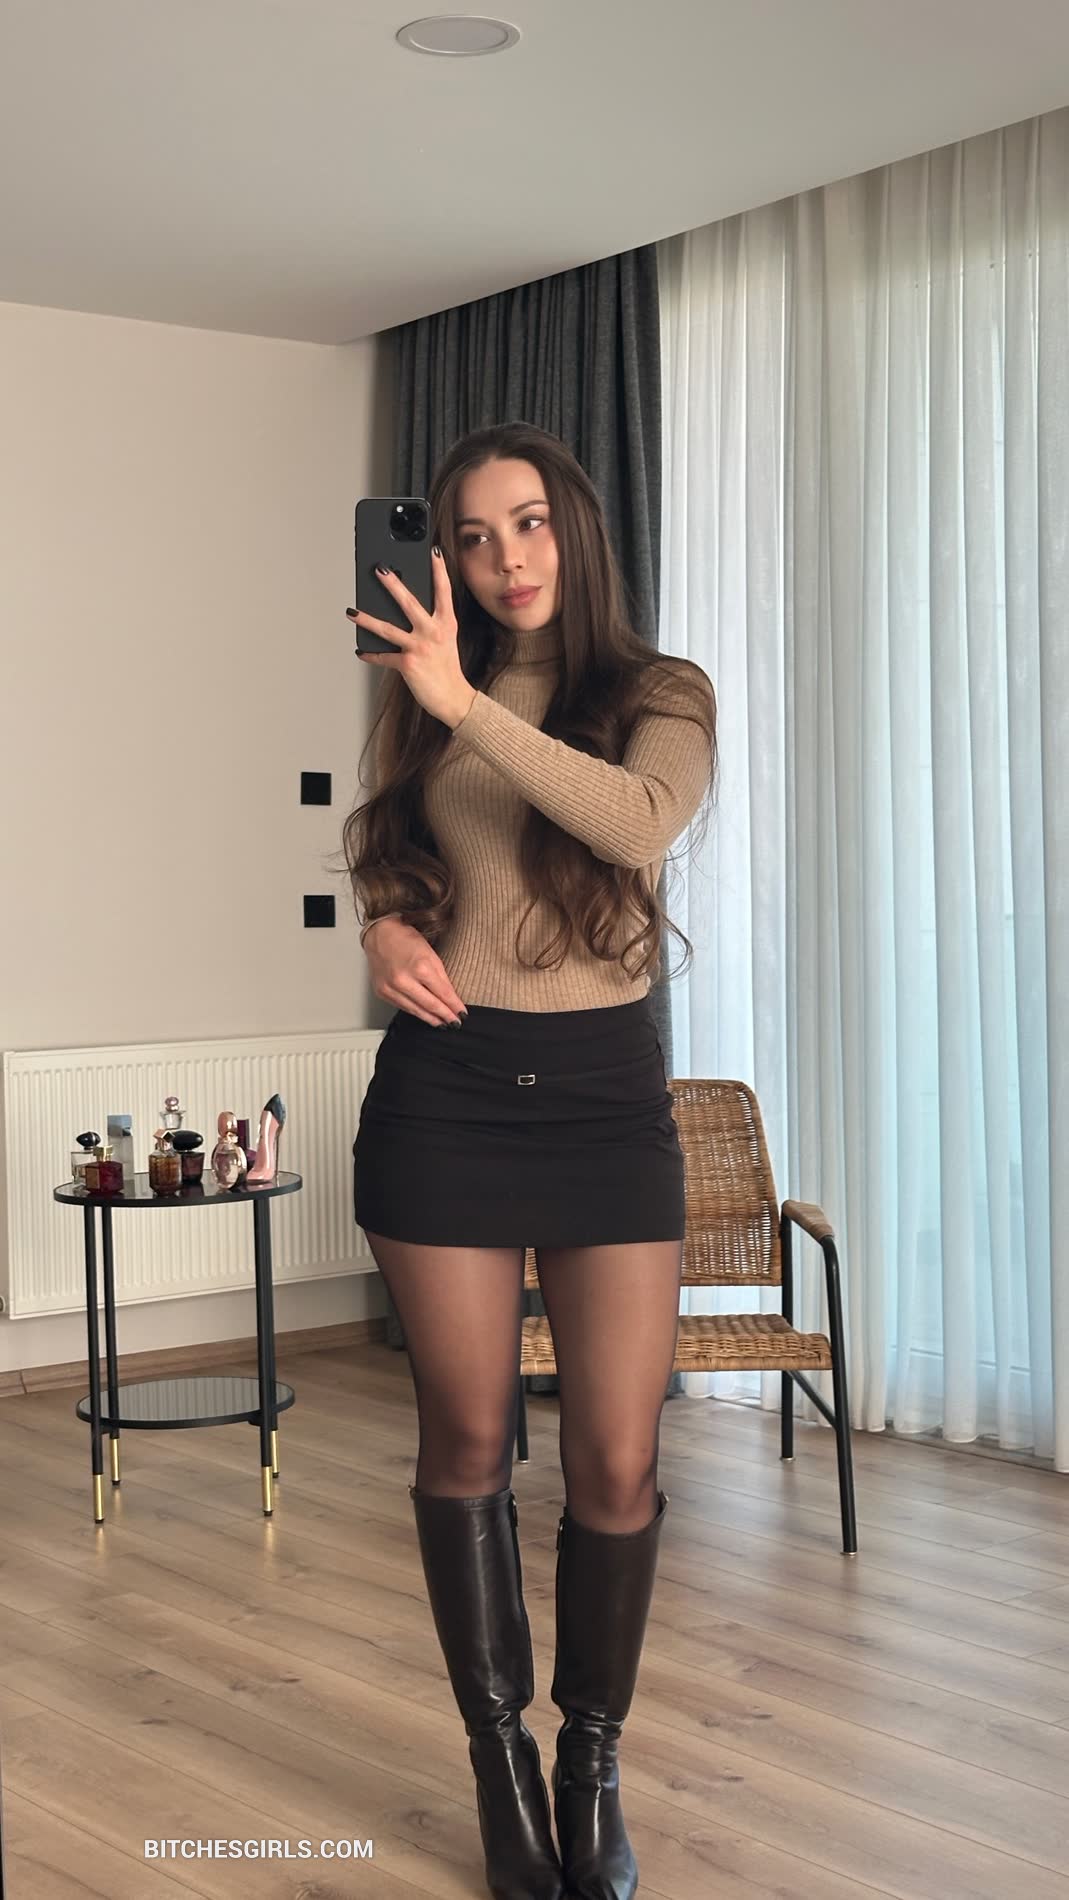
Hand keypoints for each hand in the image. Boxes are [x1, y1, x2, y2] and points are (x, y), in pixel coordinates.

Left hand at [347, 548, 476, 728]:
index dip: (439, 571)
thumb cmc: (447, 669)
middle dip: (393, 585)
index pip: (443, 591)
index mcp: (446, 623)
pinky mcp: (408, 663)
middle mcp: (433, 632)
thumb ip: (431, 624)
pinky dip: (371, 655)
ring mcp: (420, 647)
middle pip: (409, 603)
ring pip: (388, 629)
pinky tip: (361, 651)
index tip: (433, 552)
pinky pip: (384, 656)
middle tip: (380, 570)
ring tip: (352, 611)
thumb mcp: (446, 640)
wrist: (453, 697)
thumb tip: (408, 612)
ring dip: (367, 619)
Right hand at [364, 917, 467, 1027]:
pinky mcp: (382, 993)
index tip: (462, 1014)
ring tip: (442, 1024)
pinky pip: (403, 1007)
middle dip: (445, 1016)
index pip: (443, 993)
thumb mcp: (431, 954)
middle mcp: (404, 980)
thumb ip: (441, 977)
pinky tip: (424, 1015)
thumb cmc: (405, 939)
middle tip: (455, 1024)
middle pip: (430, 1005)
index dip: (454, 1006)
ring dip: (431, 1019)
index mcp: (420, 967)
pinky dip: (416, 1012)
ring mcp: (391, 988)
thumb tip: (451, 997)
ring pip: (416, 1010)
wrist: (380, 934)